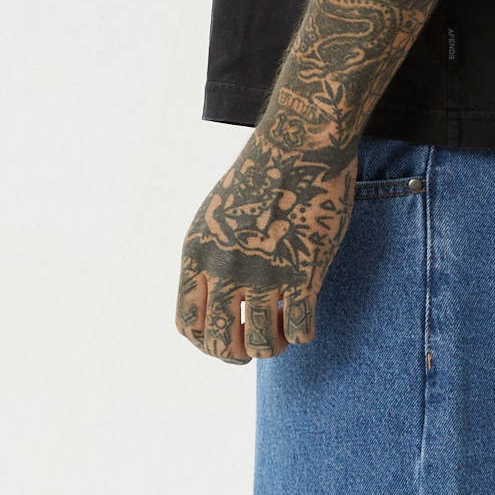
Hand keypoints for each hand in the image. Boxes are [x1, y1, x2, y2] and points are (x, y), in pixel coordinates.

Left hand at [175, 126, 356, 361]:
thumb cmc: (264, 174)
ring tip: (283, 326)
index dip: (207, 341)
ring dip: (273, 345)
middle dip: (238, 352)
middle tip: (258, 335)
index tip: (230, 330)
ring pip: (259, 345)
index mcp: (198, 253)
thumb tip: (216, 299)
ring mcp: (263, 271)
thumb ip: (211, 255)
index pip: (187, 325)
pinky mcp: (303, 270)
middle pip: (218, 345)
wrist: (300, 143)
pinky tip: (306, 311)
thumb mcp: (217, 212)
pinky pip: (299, 330)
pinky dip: (302, 332)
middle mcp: (224, 267)